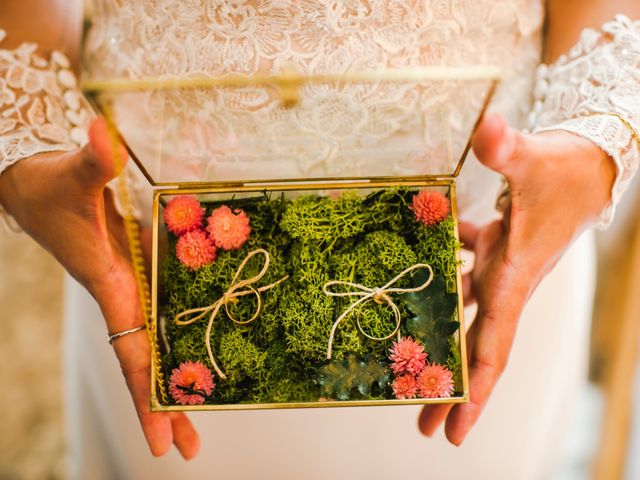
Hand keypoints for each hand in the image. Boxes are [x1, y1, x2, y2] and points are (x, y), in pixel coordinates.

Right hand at [0, 119, 198, 458]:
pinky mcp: (142, 272)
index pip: (132, 354)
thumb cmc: (49, 187)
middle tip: (192, 451)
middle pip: (148, 363)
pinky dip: (180, 337)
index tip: (162, 441)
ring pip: (159, 342)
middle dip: (167, 407)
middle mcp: (124, 296)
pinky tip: (201, 352)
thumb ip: (92, 161)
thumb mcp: (72, 176)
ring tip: (202, 419)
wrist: (36, 182)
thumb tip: (102, 134)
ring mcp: (134, 287)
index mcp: (109, 288)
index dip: (149, 396)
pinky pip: (166, 311)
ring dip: (178, 380)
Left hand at [418, 113, 614, 444]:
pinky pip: (462, 275)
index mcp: (514, 279)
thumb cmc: (567, 170)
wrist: (590, 163)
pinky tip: (411, 275)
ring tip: (411, 370)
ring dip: (441, 341)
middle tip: (423, 426)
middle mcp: (506, 283)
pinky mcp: (494, 249)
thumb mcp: (535, 162)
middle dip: (452, 388)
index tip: (455, 428)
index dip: (473, 389)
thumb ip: (507, 150)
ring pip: (464, 315)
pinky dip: (440, 283)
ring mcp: (499, 268)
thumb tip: (487, 128)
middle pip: (475, 348)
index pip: (493, 346)